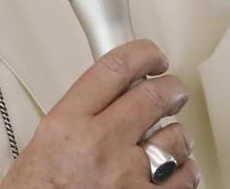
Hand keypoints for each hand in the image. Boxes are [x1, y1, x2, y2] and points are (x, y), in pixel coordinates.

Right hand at [1, 40, 199, 188]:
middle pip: (155, 96)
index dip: (143, 53)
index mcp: (67, 125)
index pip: (114, 68)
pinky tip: (173, 173)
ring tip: (166, 144)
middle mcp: (100, 147)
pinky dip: (183, 174)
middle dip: (170, 89)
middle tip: (172, 91)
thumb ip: (78, 118)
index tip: (152, 55)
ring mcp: (129, 179)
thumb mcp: (44, 144)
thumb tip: (111, 99)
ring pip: (177, 139)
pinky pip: (186, 179)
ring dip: (176, 139)